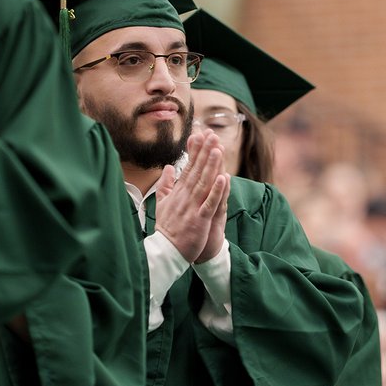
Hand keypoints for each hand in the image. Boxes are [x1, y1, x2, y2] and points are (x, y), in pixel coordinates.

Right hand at [154, 131, 225, 262]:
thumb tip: (167, 167)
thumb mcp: (162, 203)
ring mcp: (192, 207)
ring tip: (217, 149)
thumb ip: (165, 184)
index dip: (195, 151)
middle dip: (204, 152)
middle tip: (211, 134)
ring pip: (204, 183)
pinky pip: (210, 203)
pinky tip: (224, 178)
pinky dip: (217, 191)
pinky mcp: (199, 220)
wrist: (166, 251)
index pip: (188, 167)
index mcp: (178, 192)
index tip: (201, 135)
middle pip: (197, 170)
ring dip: (211, 166)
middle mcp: (185, 196)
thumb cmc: (166, 228)